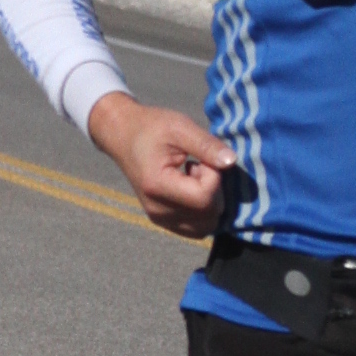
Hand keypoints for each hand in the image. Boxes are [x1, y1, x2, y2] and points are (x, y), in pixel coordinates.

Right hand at [86, 93, 237, 235]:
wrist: (123, 136)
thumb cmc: (151, 127)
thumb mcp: (180, 127)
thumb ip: (207, 145)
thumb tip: (232, 162)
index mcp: (157, 186)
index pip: (205, 198)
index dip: (214, 177)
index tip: (201, 159)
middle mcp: (157, 210)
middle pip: (209, 214)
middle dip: (214, 189)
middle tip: (198, 166)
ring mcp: (160, 219)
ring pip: (207, 226)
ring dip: (210, 201)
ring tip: (193, 178)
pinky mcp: (164, 222)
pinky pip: (197, 228)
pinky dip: (203, 211)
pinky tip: (191, 189)